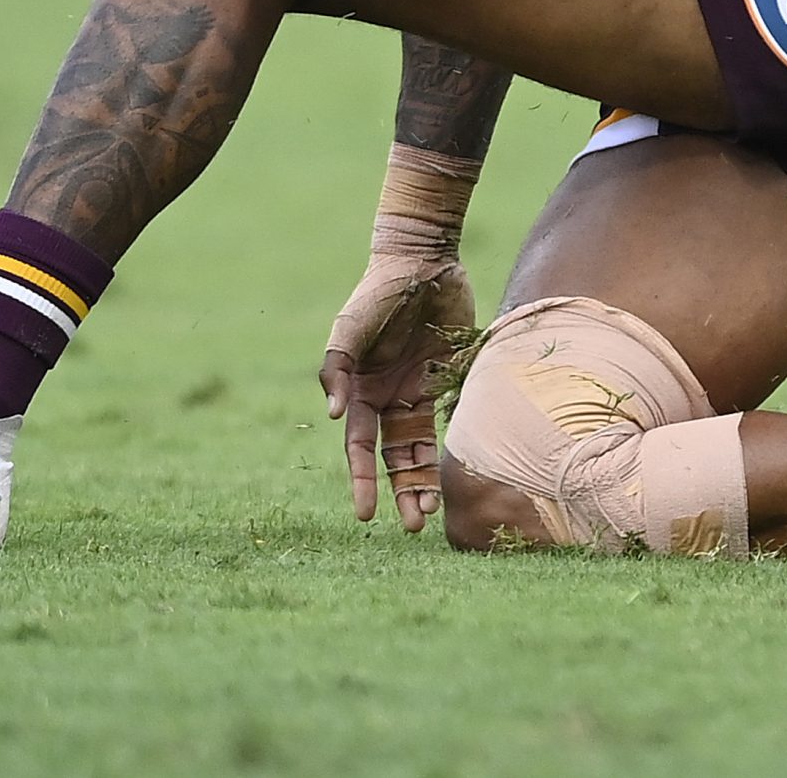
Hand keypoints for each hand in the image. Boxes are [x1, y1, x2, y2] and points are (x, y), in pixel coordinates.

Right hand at [317, 250, 475, 531]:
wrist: (423, 259)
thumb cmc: (378, 292)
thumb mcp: (349, 328)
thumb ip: (337, 368)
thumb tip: (333, 416)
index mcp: (359, 389)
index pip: (359, 447)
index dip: (362, 481)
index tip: (367, 516)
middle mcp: (386, 397)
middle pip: (391, 458)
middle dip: (400, 492)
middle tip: (412, 526)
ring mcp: (416, 390)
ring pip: (419, 449)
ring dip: (423, 481)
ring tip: (432, 512)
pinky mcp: (444, 380)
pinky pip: (445, 422)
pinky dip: (446, 448)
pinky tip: (453, 475)